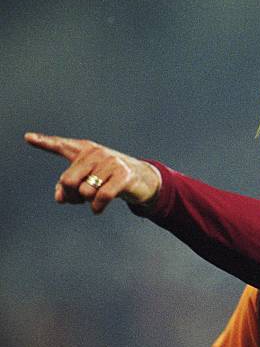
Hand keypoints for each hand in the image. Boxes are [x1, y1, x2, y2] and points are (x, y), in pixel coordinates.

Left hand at [25, 132, 160, 213]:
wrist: (144, 180)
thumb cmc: (112, 178)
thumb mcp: (90, 181)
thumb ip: (69, 187)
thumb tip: (61, 198)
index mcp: (86, 150)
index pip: (62, 145)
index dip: (44, 142)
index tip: (28, 137)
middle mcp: (97, 153)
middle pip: (68, 180)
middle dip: (71, 195)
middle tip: (79, 200)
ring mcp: (111, 162)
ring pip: (85, 191)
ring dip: (87, 201)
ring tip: (95, 200)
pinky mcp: (123, 176)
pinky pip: (100, 197)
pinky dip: (97, 207)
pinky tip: (97, 209)